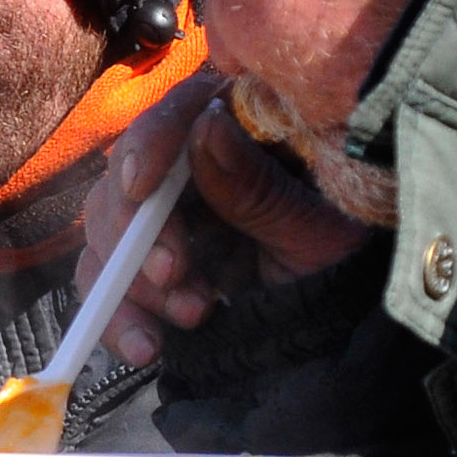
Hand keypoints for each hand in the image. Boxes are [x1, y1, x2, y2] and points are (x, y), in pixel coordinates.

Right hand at [80, 74, 379, 366]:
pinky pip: (106, 279)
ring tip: (194, 315)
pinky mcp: (149, 263)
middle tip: (172, 275)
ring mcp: (166, 216)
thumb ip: (259, 187)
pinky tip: (143, 346)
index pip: (182, 109)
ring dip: (133, 279)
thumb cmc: (351, 262)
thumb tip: (206, 126)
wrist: (348, 329)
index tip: (141, 187)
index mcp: (243, 133)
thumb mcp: (319, 229)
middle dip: (141, 230)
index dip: (151, 141)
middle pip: (129, 174)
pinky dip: (115, 314)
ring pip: (109, 229)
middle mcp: (193, 165)